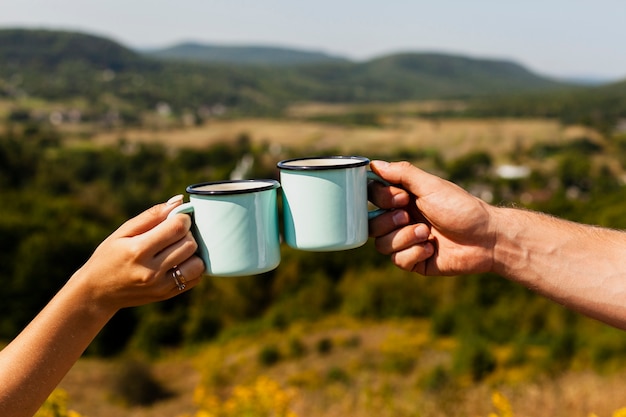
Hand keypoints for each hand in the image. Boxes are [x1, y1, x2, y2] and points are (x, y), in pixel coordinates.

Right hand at [71, 195, 204, 312]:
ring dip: (192, 252)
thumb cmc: (110, 256)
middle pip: (190, 244)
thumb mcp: (123, 232)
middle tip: (176, 232)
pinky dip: (192, 267)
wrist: (98, 292)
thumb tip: (179, 201)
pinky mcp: (166, 295)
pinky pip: (195, 278)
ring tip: (178, 247)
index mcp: (138, 250)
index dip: (182, 218)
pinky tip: (179, 261)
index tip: (177, 217)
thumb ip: (152, 216)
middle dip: (187, 233)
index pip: (177, 228)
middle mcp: (151, 271)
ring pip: (197, 263)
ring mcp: (160, 286)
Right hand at [368, 161, 496, 275]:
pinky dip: (414, 253)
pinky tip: (431, 248)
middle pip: (370, 223)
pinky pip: (397, 260)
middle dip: (388, 221)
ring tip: (425, 233)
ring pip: (381, 244)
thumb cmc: (461, 207)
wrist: (486, 238)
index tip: (402, 197)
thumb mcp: (431, 186)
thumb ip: (402, 174)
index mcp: (403, 198)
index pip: (372, 196)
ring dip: (403, 238)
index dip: (380, 198)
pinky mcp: (414, 261)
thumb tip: (374, 164)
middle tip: (408, 216)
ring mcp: (406, 241)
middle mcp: (401, 219)